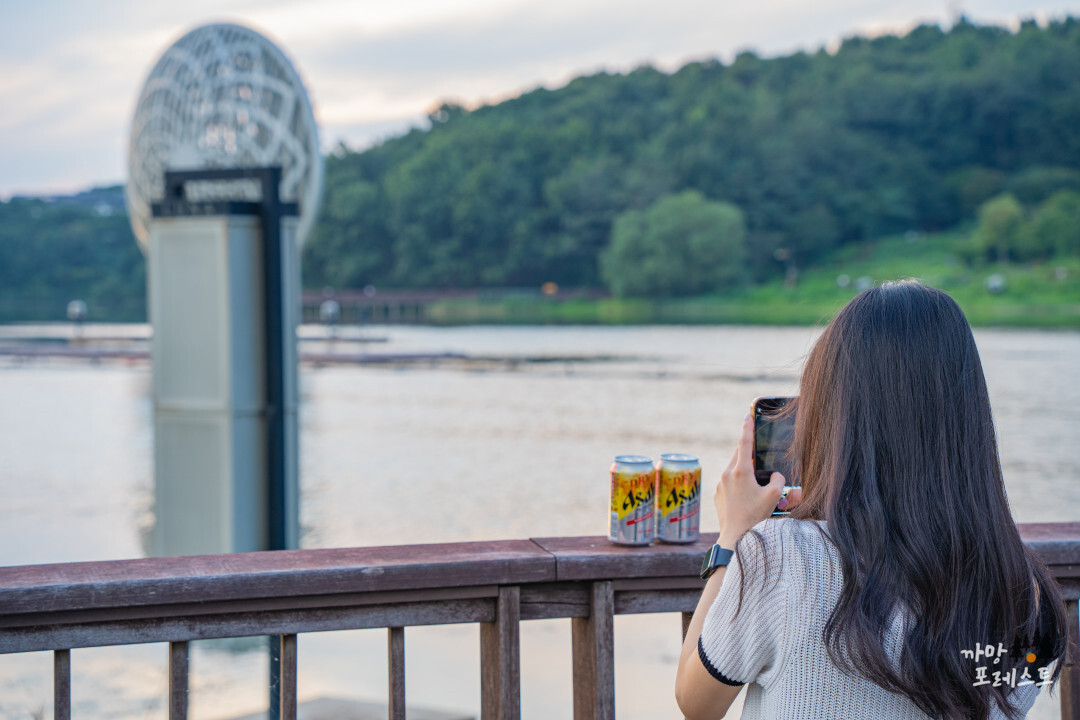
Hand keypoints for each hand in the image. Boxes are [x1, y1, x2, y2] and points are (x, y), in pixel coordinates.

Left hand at [714, 413, 790, 543]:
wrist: (735, 538)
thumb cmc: (755, 517)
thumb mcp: (774, 497)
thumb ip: (778, 480)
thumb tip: (774, 476)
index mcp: (740, 470)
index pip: (745, 442)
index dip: (748, 427)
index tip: (747, 415)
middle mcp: (727, 474)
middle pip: (739, 455)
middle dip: (749, 454)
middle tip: (760, 459)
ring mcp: (720, 485)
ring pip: (733, 469)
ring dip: (744, 470)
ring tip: (756, 482)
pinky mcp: (717, 495)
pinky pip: (728, 482)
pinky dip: (738, 483)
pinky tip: (746, 497)